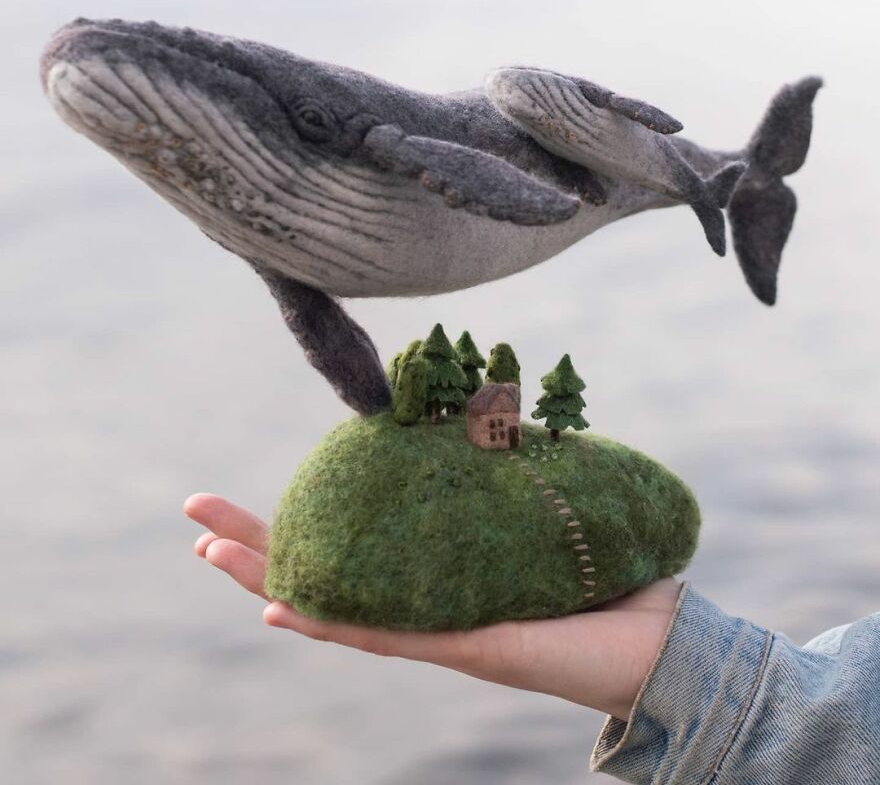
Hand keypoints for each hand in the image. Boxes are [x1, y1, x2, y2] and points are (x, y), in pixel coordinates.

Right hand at [184, 494, 680, 720]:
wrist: (654, 635)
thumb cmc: (599, 570)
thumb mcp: (538, 503)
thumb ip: (505, 464)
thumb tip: (485, 400)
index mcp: (430, 570)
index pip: (348, 543)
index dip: (293, 522)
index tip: (247, 497)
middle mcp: (418, 602)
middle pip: (319, 571)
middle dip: (252, 544)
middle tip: (194, 518)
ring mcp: (432, 628)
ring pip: (331, 605)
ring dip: (266, 579)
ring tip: (207, 554)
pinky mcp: (461, 645)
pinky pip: (382, 633)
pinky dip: (329, 619)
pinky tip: (281, 604)